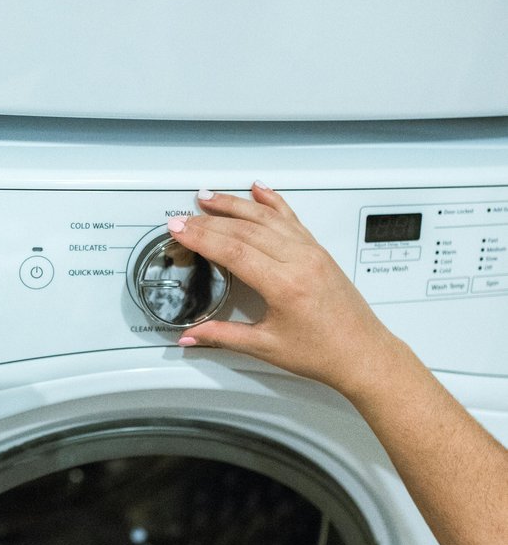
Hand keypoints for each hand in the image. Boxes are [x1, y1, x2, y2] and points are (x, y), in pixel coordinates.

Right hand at [167, 182, 401, 396]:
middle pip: (246, 229)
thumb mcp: (266, 347)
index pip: (234, 250)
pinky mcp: (319, 250)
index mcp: (286, 285)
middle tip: (184, 218)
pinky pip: (291, 218)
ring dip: (235, 204)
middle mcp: (301, 261)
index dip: (202, 237)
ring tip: (209, 197)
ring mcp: (312, 251)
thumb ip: (223, 336)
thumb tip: (192, 335)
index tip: (180, 229)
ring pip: (267, 217)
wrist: (363, 354)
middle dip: (209, 221)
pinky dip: (272, 201)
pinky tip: (259, 190)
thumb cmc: (325, 353)